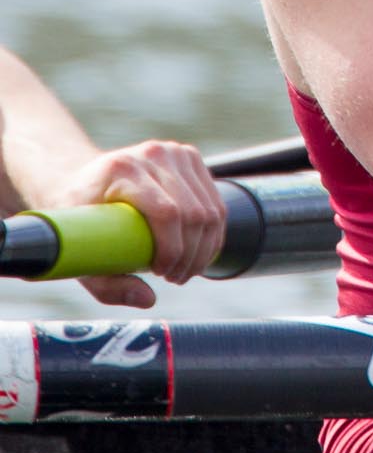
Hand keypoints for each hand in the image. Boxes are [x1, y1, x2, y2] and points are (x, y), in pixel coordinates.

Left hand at [43, 141, 227, 308]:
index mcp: (122, 170)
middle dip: (192, 254)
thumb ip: (108, 284)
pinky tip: (201, 251)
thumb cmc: (77, 220)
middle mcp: (152, 155)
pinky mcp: (189, 157)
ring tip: (188, 269)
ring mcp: (174, 153)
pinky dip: (214, 232)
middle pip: (194, 212)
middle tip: (176, 278)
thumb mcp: (80, 253)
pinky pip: (216, 201)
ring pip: (211, 209)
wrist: (77, 180)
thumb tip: (148, 299)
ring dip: (206, 247)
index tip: (162, 274)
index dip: (173, 249)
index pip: (166, 212)